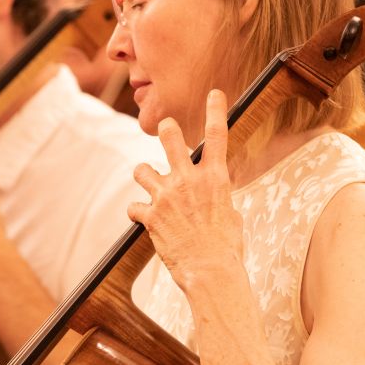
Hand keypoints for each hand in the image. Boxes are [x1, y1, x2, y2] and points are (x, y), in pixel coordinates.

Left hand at [128, 90, 244, 292]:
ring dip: (144, 177)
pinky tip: (146, 222)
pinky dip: (139, 214)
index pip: (218, 135)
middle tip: (164, 129)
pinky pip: (134, 207)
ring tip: (152, 189)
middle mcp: (189, 180)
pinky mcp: (151, 215)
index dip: (216, 110)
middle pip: (170, 138)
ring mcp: (167, 196)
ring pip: (141, 169)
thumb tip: (213, 193)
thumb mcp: (230, 215)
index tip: (214, 93)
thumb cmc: (226, 248)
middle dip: (165, 130)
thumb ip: (217, 196)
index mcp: (215, 179)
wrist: (211, 272)